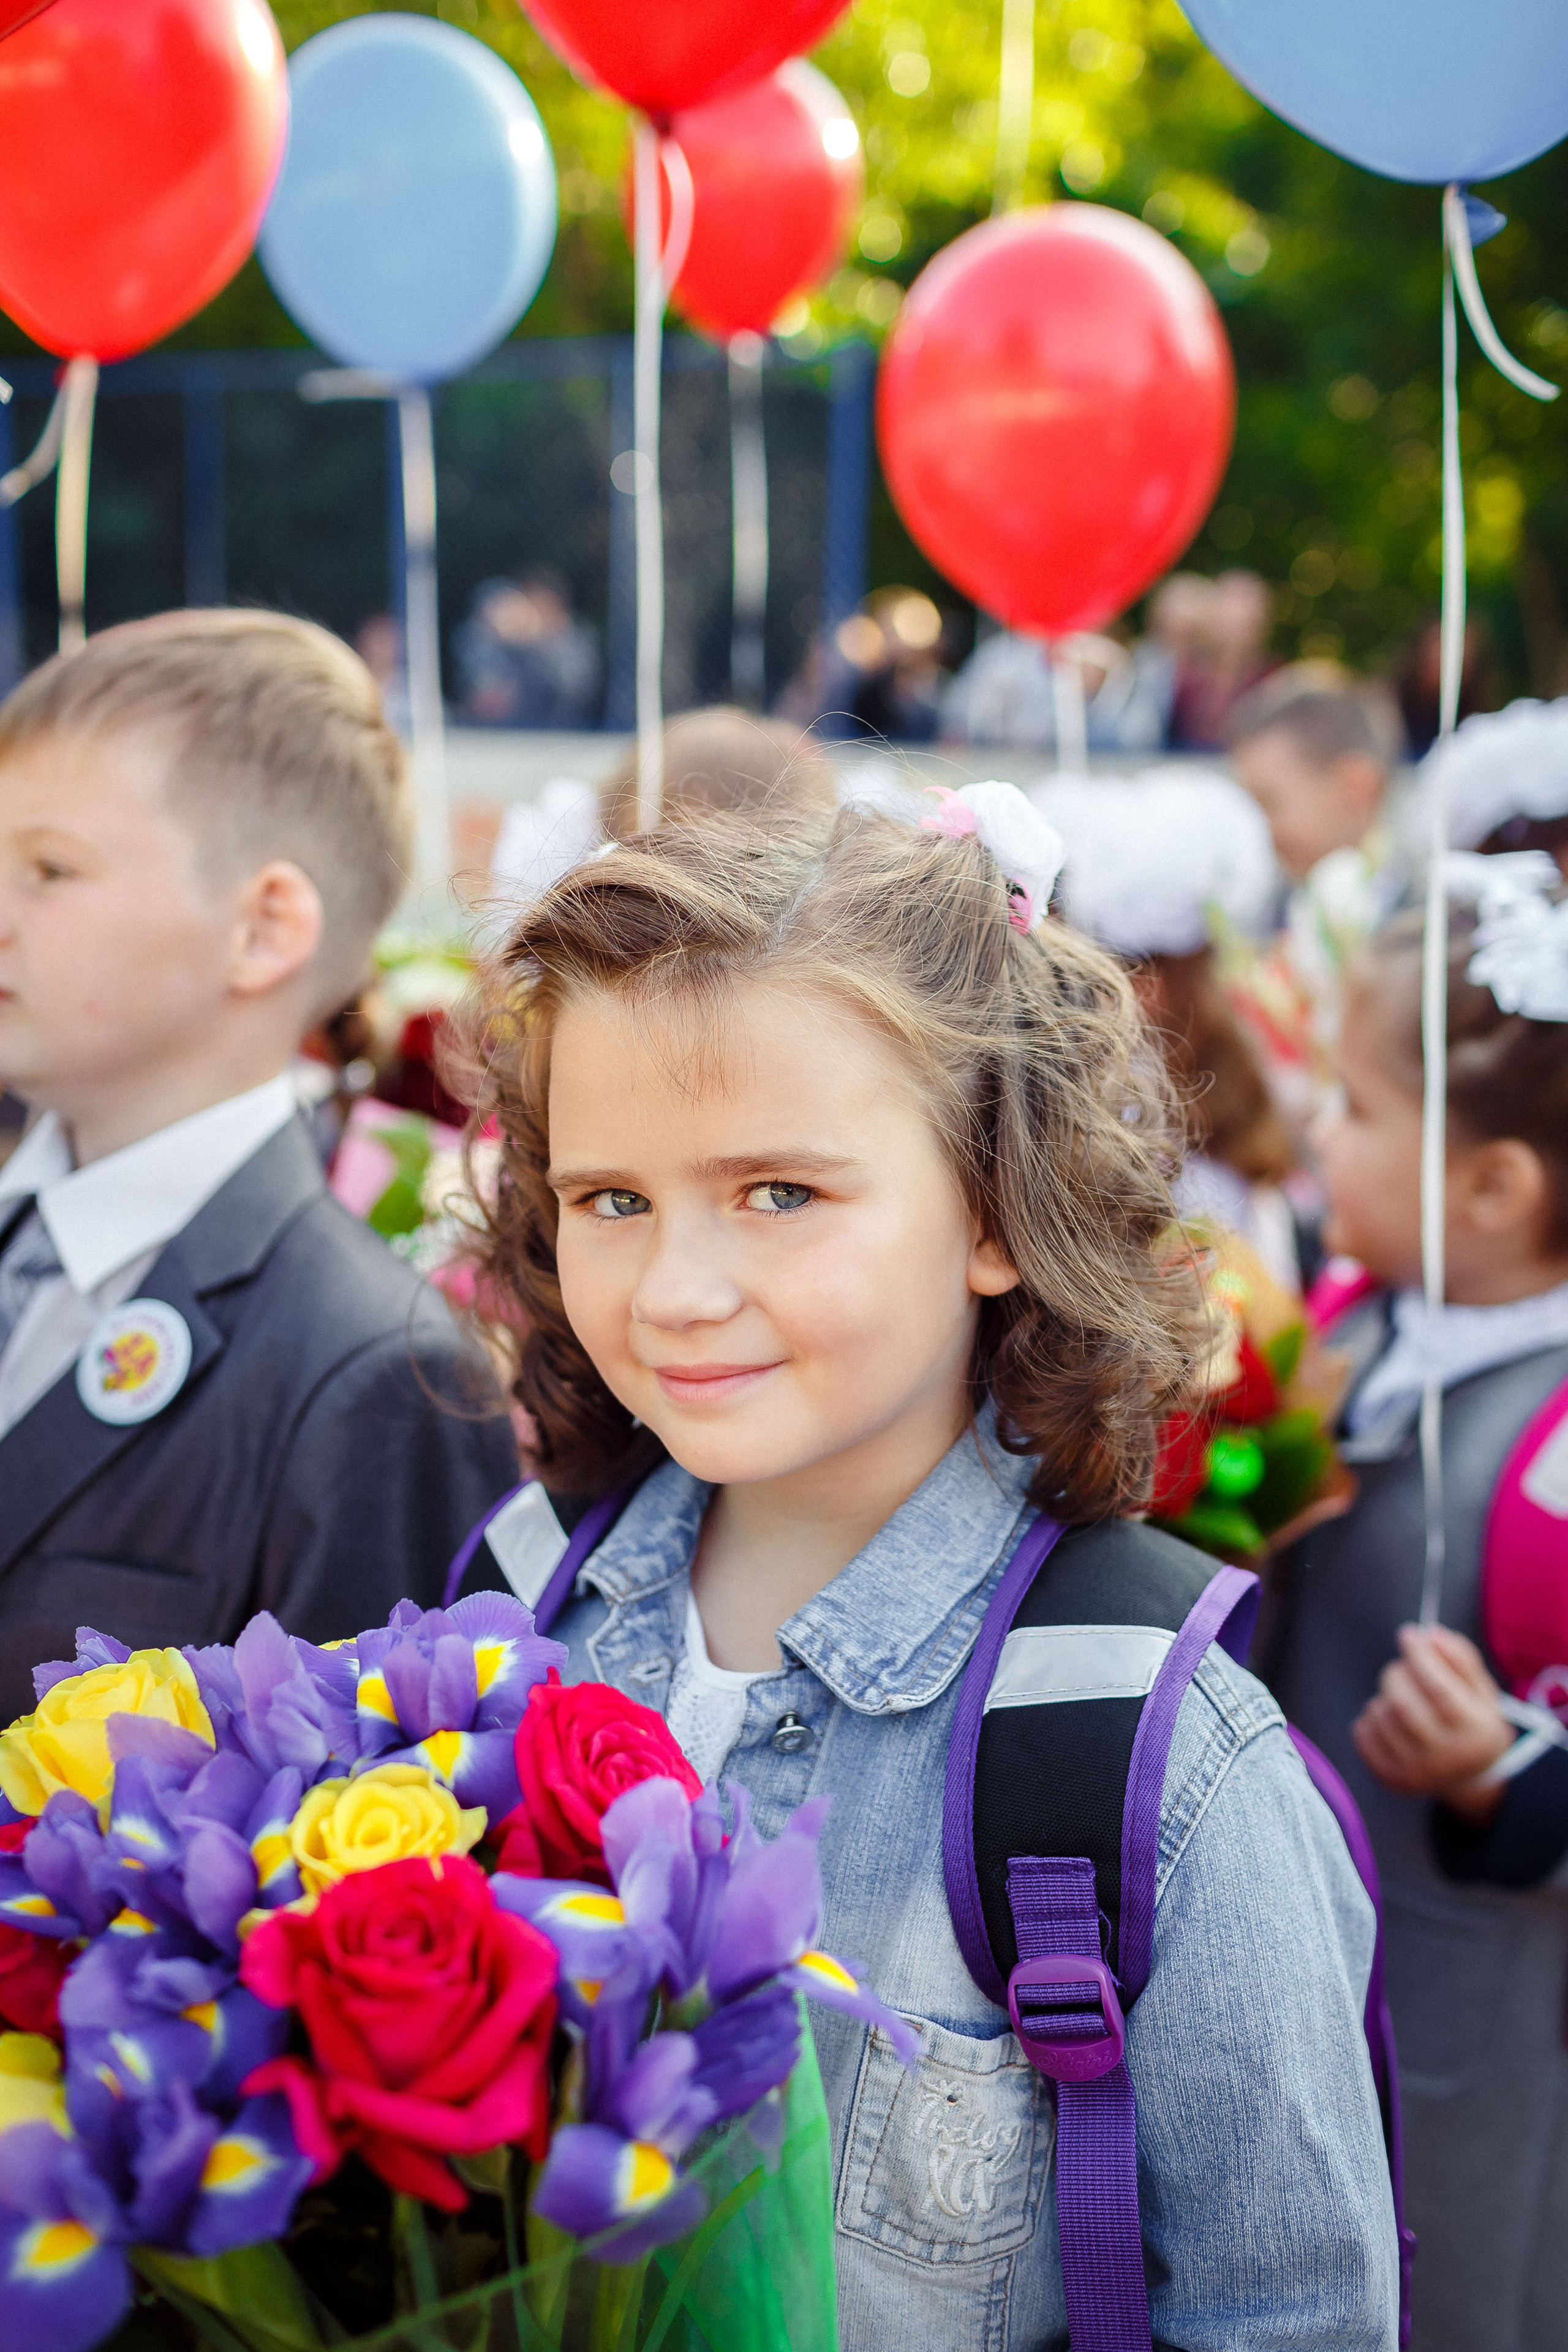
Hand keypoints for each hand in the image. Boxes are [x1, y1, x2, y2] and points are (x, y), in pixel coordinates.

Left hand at [1352, 1624, 1513, 1821]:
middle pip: (1403, 1704)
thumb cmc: (1472, 1719)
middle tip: (1404, 1668)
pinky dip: (1369, 1716)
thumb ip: (1460, 1658)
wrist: (1470, 1774)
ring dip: (1384, 1694)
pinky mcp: (1393, 1778)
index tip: (1408, 1634)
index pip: (1439, 1689)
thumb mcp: (1481, 1689)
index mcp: (1474, 1730)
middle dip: (1398, 1673)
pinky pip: (1363, 1735)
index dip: (1420, 1657)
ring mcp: (1417, 1772)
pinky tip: (1387, 1716)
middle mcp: (1446, 1757)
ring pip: (1381, 1716)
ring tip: (1400, 1695)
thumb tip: (1430, 1634)